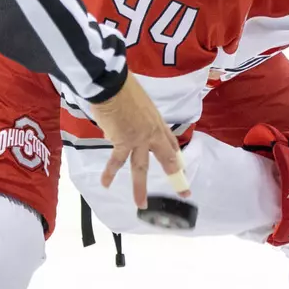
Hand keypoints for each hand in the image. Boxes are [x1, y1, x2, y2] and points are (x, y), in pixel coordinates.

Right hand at [93, 74, 190, 208]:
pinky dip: (109, 173)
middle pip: (166, 158)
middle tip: (183, 193)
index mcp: (157, 121)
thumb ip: (136, 115)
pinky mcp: (123, 142)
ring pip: (140, 168)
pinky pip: (116, 161)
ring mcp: (139, 139)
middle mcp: (152, 133)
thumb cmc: (122, 86)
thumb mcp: (139, 100)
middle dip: (175, 176)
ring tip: (141, 204)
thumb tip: (121, 124)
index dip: (174, 155)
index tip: (178, 165)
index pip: (170, 142)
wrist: (111, 85)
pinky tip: (105, 184)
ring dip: (140, 188)